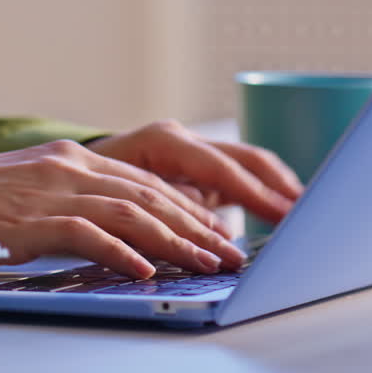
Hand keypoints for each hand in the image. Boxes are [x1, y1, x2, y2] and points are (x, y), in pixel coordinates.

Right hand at [0, 138, 248, 278]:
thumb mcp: (28, 191)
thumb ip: (72, 202)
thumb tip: (115, 236)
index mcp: (72, 156)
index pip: (145, 182)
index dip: (188, 208)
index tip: (219, 233)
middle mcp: (69, 163)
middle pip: (149, 193)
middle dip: (196, 225)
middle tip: (231, 253)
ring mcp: (50, 185)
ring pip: (129, 210)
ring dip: (174, 240)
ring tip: (206, 264)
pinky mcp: (28, 212)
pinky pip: (86, 231)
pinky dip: (120, 251)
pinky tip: (145, 269)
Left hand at [86, 120, 302, 230]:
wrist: (63, 179)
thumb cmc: (85, 192)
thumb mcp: (114, 203)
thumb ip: (160, 210)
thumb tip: (204, 232)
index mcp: (162, 142)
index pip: (220, 168)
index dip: (254, 193)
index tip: (285, 213)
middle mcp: (180, 140)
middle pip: (244, 159)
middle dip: (277, 186)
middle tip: (308, 215)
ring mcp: (189, 152)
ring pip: (246, 165)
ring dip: (276, 188)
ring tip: (305, 214)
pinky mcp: (194, 170)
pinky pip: (237, 176)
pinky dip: (261, 192)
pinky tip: (282, 212)